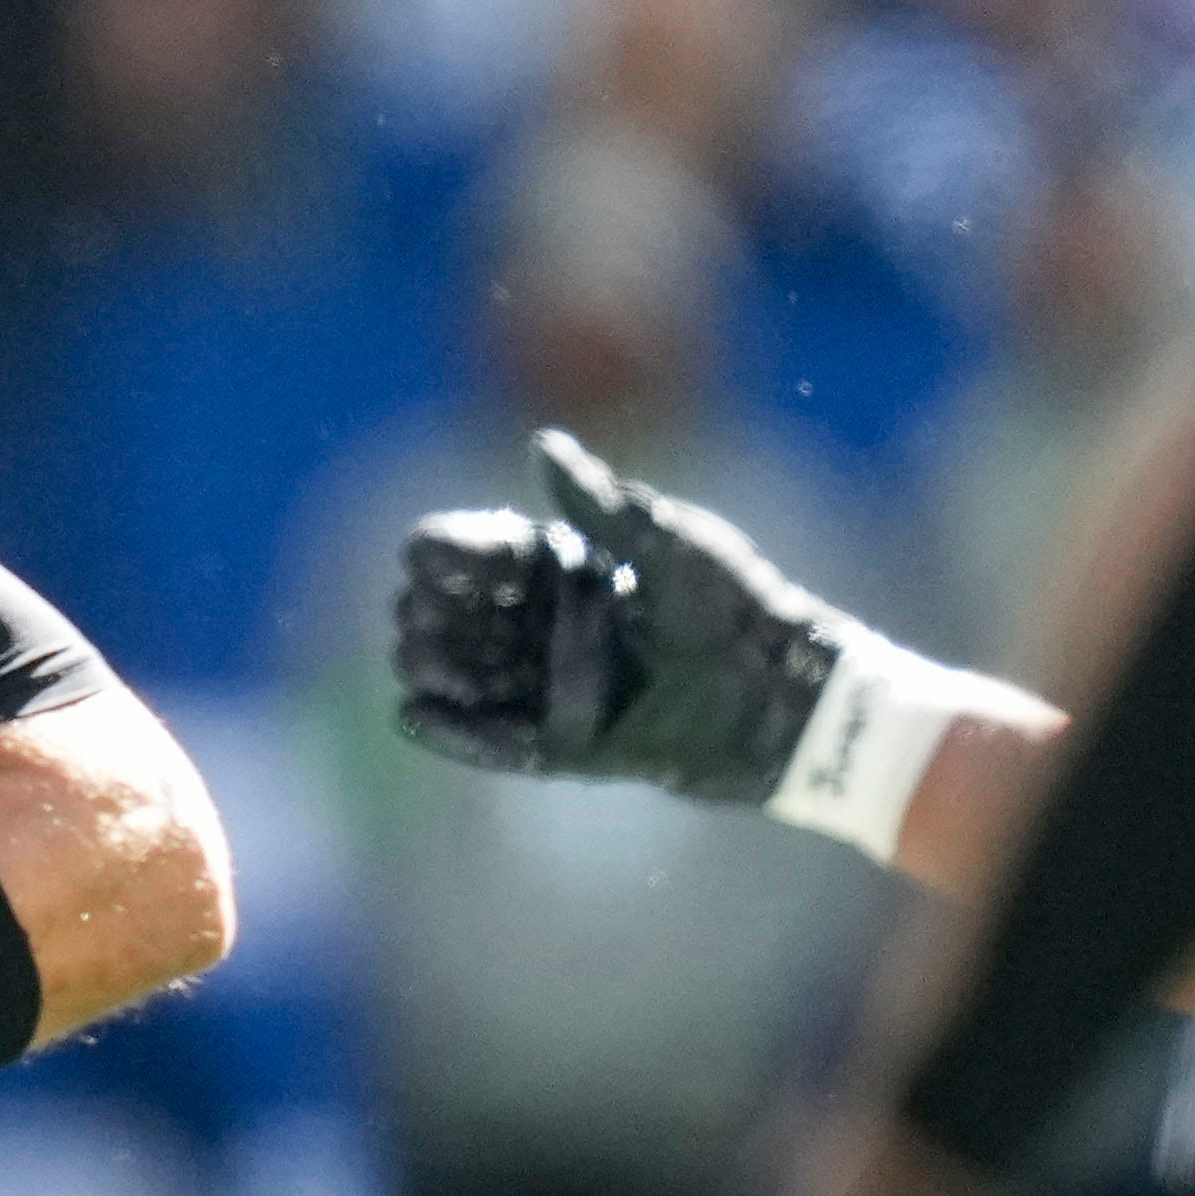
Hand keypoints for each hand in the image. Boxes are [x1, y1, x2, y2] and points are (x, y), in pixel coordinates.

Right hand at [388, 426, 856, 801]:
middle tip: (420, 609)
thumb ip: (600, 504)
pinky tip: (410, 715)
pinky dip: (453, 734)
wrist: (784, 698)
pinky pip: (496, 744)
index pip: (491, 557)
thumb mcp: (669, 544)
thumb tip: (541, 446)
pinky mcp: (567, 749)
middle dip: (433, 610)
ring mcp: (560, 690)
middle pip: (467, 618)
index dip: (453, 553)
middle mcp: (559, 631)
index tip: (424, 552)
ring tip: (413, 654)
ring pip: (472, 679)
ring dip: (434, 664)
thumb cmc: (735, 606)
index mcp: (577, 573)